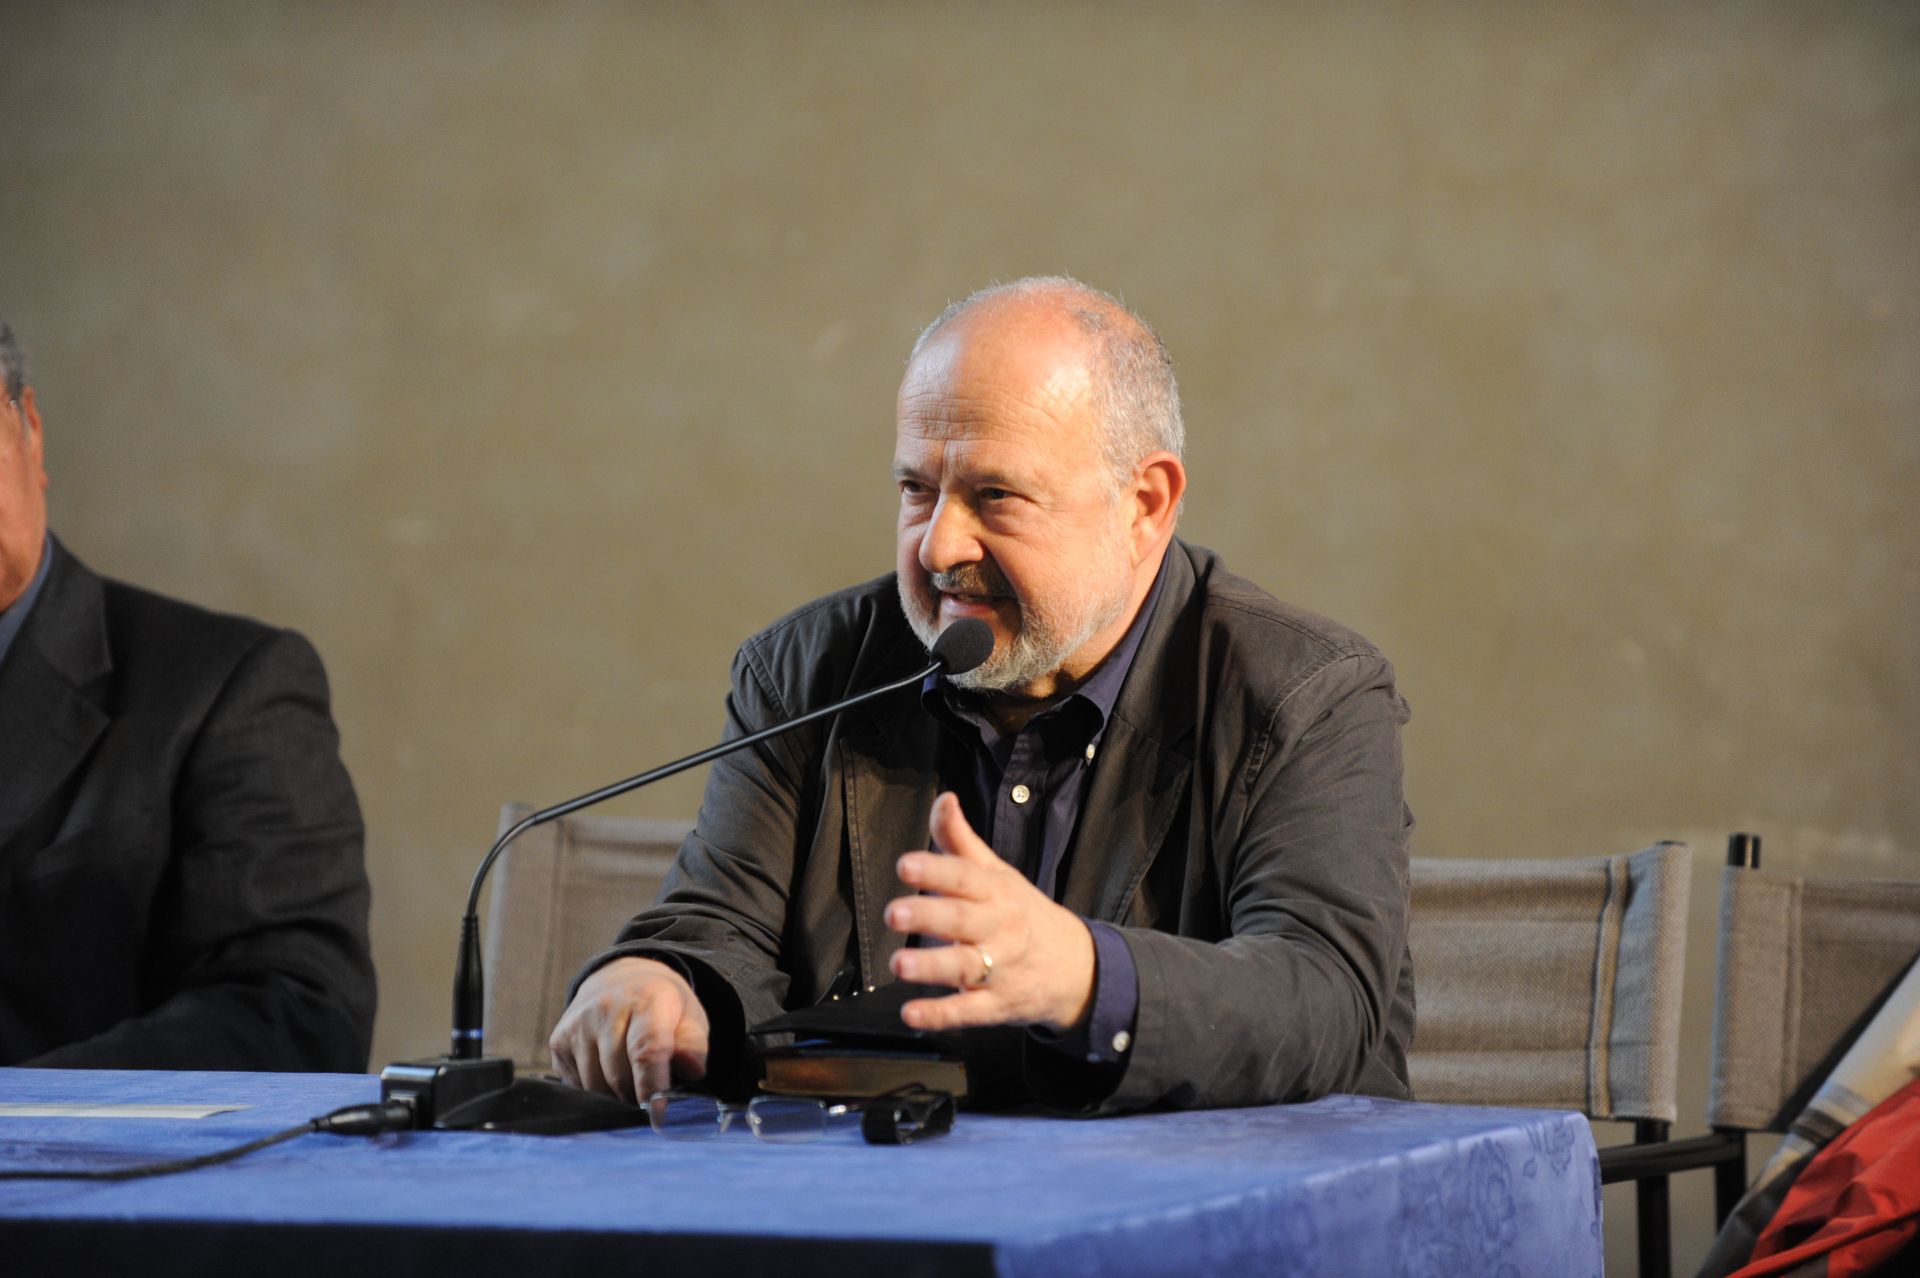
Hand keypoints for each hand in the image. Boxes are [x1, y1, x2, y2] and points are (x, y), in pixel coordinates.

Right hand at [548, 957, 708, 1102]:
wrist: (619, 978)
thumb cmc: (661, 1006)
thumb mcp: (689, 1017)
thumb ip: (693, 1045)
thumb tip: (692, 1071)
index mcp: (646, 1001)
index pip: (646, 1051)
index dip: (652, 1087)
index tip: (659, 1114)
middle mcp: (606, 1009)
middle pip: (619, 1077)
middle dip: (637, 1096)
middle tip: (650, 1092)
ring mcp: (577, 1025)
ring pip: (595, 1087)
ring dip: (615, 1096)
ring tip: (631, 1079)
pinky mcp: (558, 1040)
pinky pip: (577, 1085)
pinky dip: (595, 1091)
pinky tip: (607, 1073)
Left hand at [885, 792, 1096, 1032]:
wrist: (1077, 966)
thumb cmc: (1024, 913)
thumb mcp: (998, 873)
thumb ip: (961, 840)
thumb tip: (944, 799)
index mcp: (996, 892)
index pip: (965, 877)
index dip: (936, 870)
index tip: (905, 865)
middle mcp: (999, 928)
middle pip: (963, 921)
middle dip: (929, 916)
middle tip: (895, 913)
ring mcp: (1001, 969)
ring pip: (965, 967)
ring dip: (931, 967)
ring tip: (899, 963)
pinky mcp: (997, 1005)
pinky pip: (969, 1011)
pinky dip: (941, 1014)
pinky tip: (912, 1014)